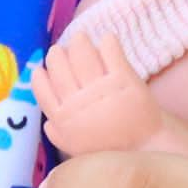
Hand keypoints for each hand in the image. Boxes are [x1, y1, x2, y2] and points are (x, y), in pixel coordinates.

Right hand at [33, 31, 163, 158]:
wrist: (146, 148)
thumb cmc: (108, 148)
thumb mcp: (75, 147)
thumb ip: (58, 134)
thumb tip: (46, 121)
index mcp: (62, 119)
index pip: (41, 87)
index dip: (42, 73)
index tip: (45, 67)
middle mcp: (77, 102)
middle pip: (59, 64)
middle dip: (59, 53)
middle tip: (66, 50)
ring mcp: (100, 89)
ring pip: (81, 53)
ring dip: (80, 42)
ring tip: (82, 39)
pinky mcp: (124, 80)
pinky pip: (110, 52)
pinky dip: (107, 42)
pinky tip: (107, 41)